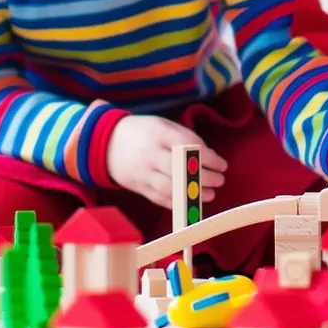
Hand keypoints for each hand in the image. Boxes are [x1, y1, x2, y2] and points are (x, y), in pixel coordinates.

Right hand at [105, 115, 227, 208]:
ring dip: (193, 193)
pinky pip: (159, 198)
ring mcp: (143, 173)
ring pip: (170, 188)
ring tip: (211, 194)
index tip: (221, 164)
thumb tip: (208, 156)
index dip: (207, 158)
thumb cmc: (142, 131)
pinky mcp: (138, 187)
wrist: (105, 143)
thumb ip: (184, 137)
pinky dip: (178, 202)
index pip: (187, 147)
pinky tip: (191, 202)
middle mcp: (150, 154)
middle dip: (204, 177)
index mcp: (157, 134)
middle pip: (180, 169)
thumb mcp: (162, 124)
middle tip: (220, 180)